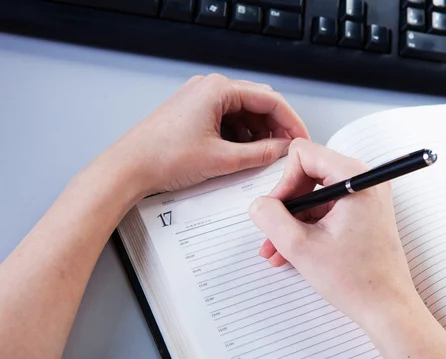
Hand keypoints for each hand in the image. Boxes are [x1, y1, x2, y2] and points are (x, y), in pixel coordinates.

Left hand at [101, 74, 309, 196]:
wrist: (128, 168)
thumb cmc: (162, 157)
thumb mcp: (222, 159)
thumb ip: (260, 154)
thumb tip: (282, 150)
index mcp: (218, 89)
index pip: (269, 100)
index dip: (291, 121)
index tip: (301, 139)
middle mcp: (210, 89)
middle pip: (257, 105)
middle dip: (275, 128)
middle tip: (287, 150)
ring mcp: (201, 100)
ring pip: (244, 114)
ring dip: (258, 134)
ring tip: (265, 157)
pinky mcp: (195, 113)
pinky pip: (228, 120)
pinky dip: (241, 137)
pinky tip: (245, 154)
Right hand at [249, 139, 417, 326]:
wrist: (387, 309)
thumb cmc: (357, 281)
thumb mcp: (301, 247)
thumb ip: (271, 218)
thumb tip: (258, 204)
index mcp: (355, 178)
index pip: (304, 154)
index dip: (284, 182)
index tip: (278, 211)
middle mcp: (364, 182)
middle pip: (307, 173)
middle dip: (286, 204)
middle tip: (273, 231)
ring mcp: (364, 198)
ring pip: (314, 195)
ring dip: (292, 221)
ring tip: (276, 250)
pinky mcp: (363, 214)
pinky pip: (326, 210)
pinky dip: (307, 228)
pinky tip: (291, 252)